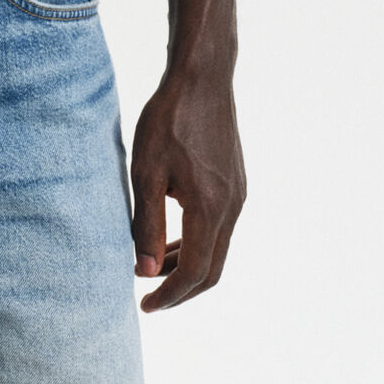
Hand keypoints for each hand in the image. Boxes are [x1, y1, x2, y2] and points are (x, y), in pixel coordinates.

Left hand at [129, 68, 246, 311]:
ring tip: (154, 265)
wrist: (202, 77)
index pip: (195, 272)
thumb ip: (147, 225)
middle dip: (181, 288)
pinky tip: (172, 231)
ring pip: (217, 247)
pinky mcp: (236, 181)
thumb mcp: (147, 172)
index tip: (145, 306)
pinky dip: (198, 240)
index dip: (169, 295)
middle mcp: (232, 207)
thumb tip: (146, 272)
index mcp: (211, 209)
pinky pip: (221, 226)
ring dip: (188, 263)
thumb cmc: (168, 120)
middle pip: (212, 269)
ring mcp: (238, 194)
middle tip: (149, 295)